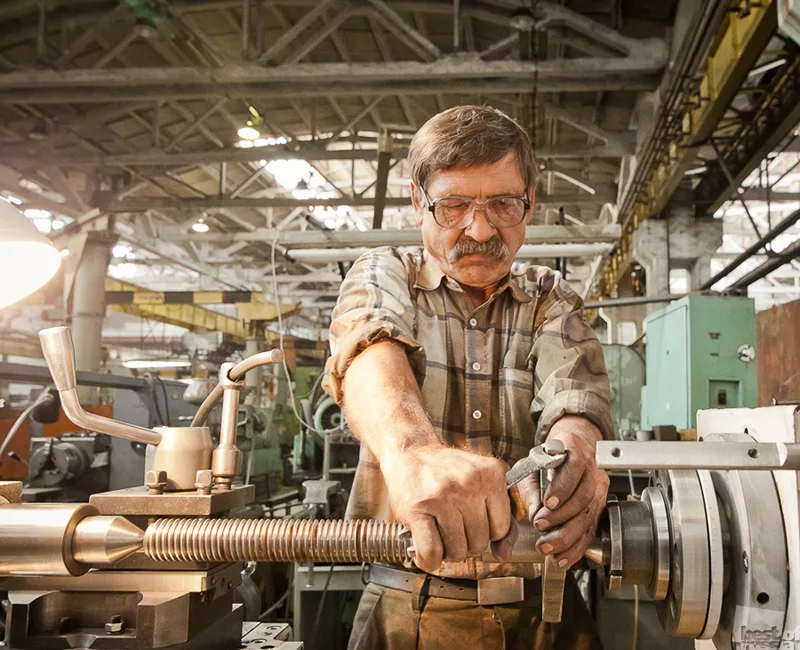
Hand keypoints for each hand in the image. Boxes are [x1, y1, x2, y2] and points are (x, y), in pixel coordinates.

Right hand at [381, 445, 515, 572]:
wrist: (411, 451)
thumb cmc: (447, 472)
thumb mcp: (482, 483)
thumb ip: (500, 517)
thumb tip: (503, 555)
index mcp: (492, 474)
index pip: (502, 529)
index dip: (486, 532)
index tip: (472, 523)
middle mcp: (470, 483)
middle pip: (479, 543)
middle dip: (465, 543)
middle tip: (452, 527)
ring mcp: (443, 495)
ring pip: (457, 551)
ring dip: (446, 552)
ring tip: (438, 534)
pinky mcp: (417, 507)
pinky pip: (431, 552)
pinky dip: (428, 560)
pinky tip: (425, 552)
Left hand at [519, 417, 608, 568]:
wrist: (565, 456)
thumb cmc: (545, 459)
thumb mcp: (529, 465)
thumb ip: (529, 486)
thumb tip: (533, 511)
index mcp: (574, 448)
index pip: (574, 466)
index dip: (562, 486)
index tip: (547, 502)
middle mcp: (592, 468)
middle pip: (584, 495)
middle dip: (561, 516)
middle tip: (540, 526)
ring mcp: (599, 488)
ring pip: (589, 515)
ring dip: (567, 535)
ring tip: (546, 546)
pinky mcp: (599, 509)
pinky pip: (591, 531)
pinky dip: (576, 547)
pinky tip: (562, 557)